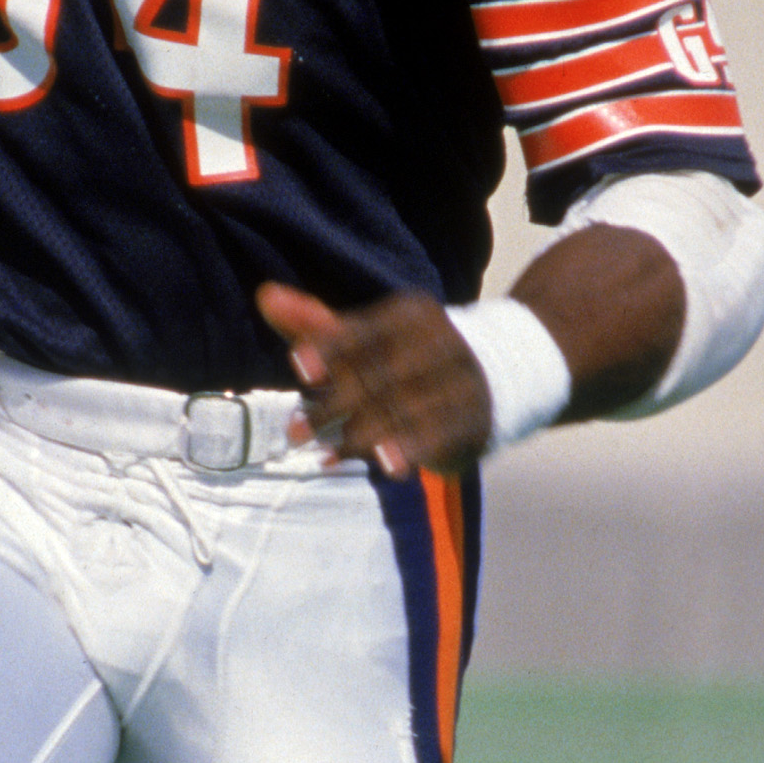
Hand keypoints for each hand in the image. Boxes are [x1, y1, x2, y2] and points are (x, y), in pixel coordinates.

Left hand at [256, 281, 492, 475]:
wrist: (498, 376)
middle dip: (333, 406)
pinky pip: (440, 435)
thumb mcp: (367, 336)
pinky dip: (411, 450)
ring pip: (405, 409)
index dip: (331, 349)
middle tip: (294, 433)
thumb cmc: (409, 358)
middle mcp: (441, 342)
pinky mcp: (474, 419)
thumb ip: (317, 324)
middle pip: (379, 375)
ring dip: (361, 436)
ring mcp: (461, 381)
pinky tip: (386, 466)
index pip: (365, 332)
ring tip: (324, 456)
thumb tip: (265, 296)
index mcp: (411, 315)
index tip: (298, 367)